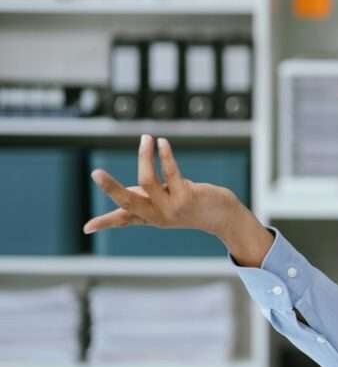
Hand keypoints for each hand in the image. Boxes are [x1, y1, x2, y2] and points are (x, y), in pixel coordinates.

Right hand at [84, 134, 242, 237]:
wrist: (223, 216)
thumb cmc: (193, 207)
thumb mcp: (167, 206)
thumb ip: (146, 202)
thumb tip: (123, 204)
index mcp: (149, 217)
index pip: (123, 220)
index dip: (104, 222)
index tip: (86, 228)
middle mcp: (157, 215)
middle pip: (127, 201)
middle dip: (110, 187)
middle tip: (95, 173)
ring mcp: (172, 208)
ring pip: (147, 181)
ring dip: (144, 156)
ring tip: (145, 139)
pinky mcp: (187, 197)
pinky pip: (171, 172)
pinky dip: (164, 155)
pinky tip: (161, 143)